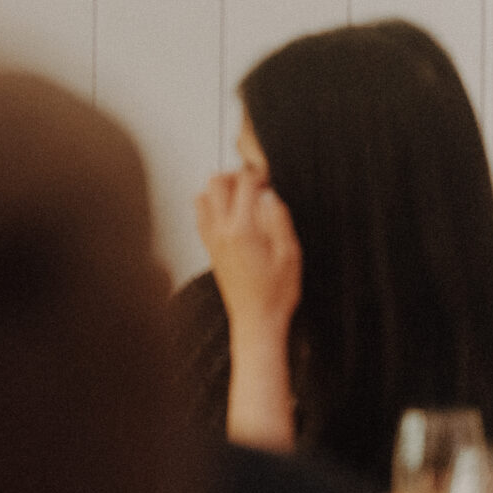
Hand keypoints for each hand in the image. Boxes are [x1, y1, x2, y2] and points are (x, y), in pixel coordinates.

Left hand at [196, 168, 302, 344]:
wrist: (256, 319)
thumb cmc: (275, 292)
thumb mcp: (291, 254)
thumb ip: (279, 220)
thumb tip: (270, 197)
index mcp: (243, 229)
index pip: (243, 184)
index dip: (257, 173)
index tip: (268, 176)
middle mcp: (221, 230)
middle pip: (216, 183)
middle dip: (236, 175)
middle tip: (255, 183)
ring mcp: (211, 238)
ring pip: (203, 196)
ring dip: (221, 189)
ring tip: (243, 196)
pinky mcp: (208, 248)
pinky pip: (201, 215)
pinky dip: (212, 205)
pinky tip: (231, 214)